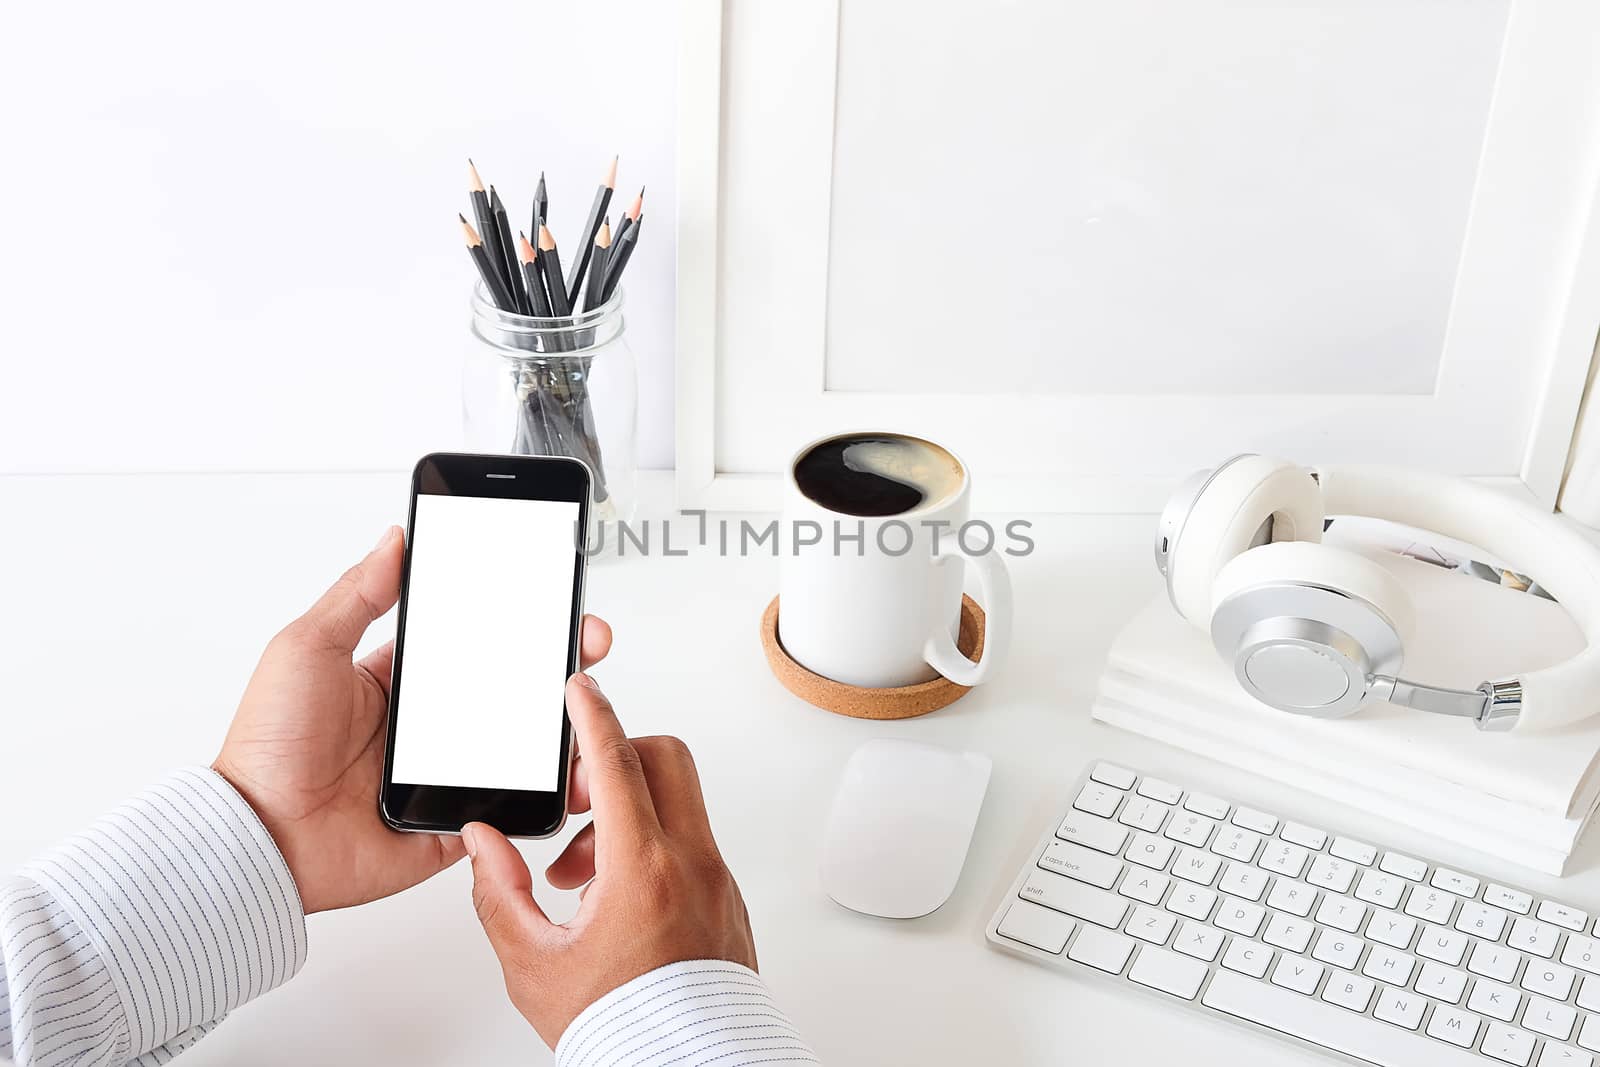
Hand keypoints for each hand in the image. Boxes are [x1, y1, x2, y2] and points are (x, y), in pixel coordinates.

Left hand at [213, 525, 613, 913]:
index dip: (517, 621)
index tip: (554, 598)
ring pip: (520, 752)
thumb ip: (358, 593)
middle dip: (558, 668)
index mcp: (400, 682)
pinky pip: (507, 813)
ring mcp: (443, 779)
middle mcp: (428, 729)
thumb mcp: (308, 648)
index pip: (474, 642)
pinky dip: (541, 801)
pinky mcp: (448, 827)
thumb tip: (396, 537)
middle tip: (588, 645)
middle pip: (510, 693)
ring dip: (561, 733)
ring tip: (591, 710)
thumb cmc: (268, 744)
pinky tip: (570, 778)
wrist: (257, 836)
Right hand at [465, 673, 755, 1047]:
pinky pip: (689, 843)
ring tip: (578, 874)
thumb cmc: (619, 1030)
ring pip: (677, 804)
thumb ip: (498, 893)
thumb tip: (484, 842)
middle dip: (614, 759)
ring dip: (625, 813)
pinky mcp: (728, 901)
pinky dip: (650, 847)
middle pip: (663, 761)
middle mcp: (692, 864)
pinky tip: (611, 898)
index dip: (593, 716)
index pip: (618, 763)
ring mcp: (718, 881)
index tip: (580, 688)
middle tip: (573, 798)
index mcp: (644, 870)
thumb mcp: (533, 964)